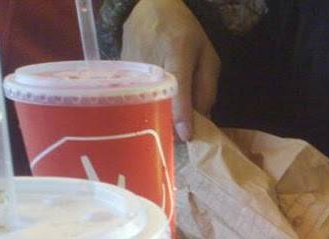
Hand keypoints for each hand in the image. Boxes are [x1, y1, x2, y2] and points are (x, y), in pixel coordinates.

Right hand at [121, 0, 221, 140]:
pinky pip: (134, 95)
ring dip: (158, 114)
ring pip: (145, 101)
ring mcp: (132, 64)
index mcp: (176, 51)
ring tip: (168, 117)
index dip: (182, 113)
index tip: (187, 136)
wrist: (150, 6)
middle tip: (182, 132)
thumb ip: (207, 87)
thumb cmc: (184, 31)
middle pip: (160, 99)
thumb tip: (203, 119)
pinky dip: (146, 104)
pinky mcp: (121, 70)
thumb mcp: (207, 54)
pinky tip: (154, 104)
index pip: (178, 87)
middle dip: (173, 120)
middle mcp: (151, 58)